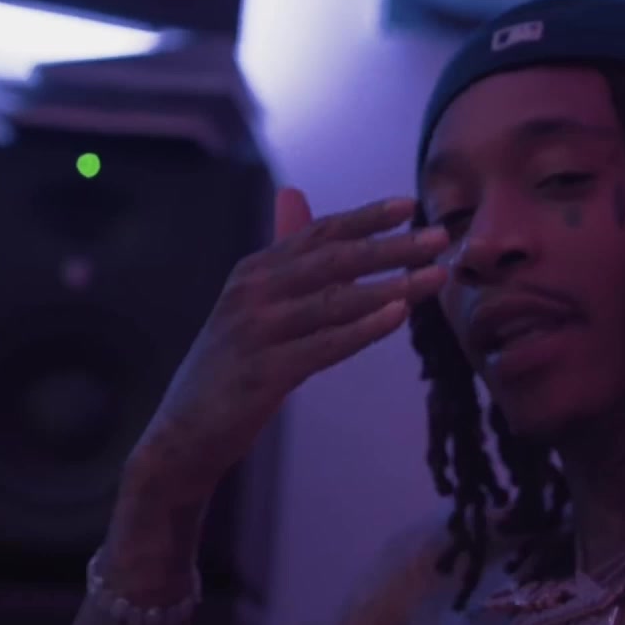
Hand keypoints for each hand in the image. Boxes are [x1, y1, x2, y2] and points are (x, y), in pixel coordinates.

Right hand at [130, 188, 447, 492]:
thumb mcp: (255, 302)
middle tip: (439, 237)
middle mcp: (253, 291)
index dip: (365, 217)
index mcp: (255, 270)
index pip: (319, 233)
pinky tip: (399, 315)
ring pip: (335, 300)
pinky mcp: (264, 372)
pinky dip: (364, 328)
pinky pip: (325, 345)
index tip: (410, 205)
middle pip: (334, 260)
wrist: (185, 431)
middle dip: (391, 246)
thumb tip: (292, 192)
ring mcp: (257, 331)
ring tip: (435, 276)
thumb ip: (283, 254)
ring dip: (391, 286)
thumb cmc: (233, 363)